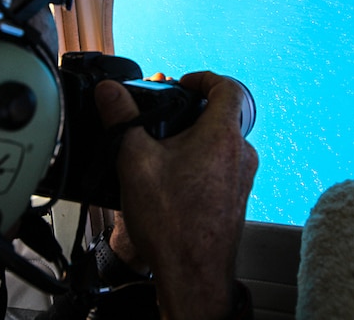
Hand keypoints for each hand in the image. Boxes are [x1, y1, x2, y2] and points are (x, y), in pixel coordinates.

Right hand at [94, 72, 258, 319]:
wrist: (192, 275)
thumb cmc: (172, 223)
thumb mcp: (134, 160)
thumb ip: (121, 118)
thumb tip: (110, 92)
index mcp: (223, 136)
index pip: (229, 87)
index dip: (204, 78)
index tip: (184, 83)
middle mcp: (241, 154)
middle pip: (223, 116)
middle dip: (192, 112)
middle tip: (165, 119)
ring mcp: (243, 179)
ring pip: (221, 144)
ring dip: (195, 140)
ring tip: (163, 153)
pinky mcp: (237, 199)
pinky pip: (221, 168)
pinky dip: (200, 164)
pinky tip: (173, 182)